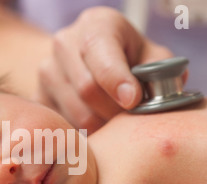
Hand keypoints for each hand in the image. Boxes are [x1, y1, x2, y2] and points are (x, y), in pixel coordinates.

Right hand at [35, 7, 172, 132]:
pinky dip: (83, 134)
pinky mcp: (38, 96)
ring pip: (75, 112)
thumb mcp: (146, 53)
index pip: (101, 56)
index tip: (133, 101)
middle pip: (87, 89)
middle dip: (114, 112)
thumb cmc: (123, 57)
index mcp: (95, 26)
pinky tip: (96, 129)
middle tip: (130, 122)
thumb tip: (168, 90)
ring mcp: (46, 71)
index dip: (118, 81)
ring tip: (115, 126)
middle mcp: (64, 43)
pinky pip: (62, 125)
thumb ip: (160, 68)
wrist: (82, 57)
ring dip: (101, 127)